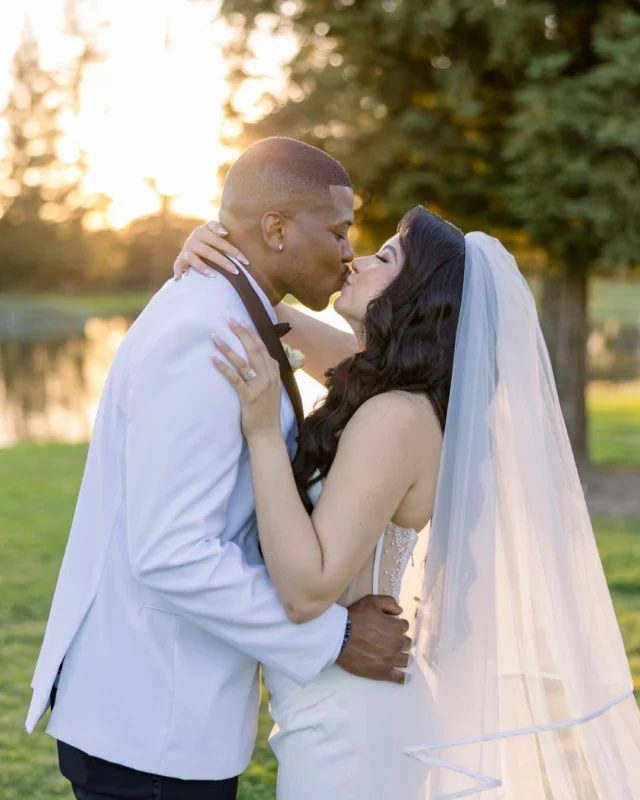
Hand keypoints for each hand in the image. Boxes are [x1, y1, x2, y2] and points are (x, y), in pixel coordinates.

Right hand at [173, 220, 248, 278]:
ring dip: (202, 267)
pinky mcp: (180, 259)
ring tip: (213, 275)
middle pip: (209, 251)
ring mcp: (186, 249)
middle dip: (223, 262)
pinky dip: (178, 271)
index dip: (231, 249)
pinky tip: (180, 279)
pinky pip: (178, 265)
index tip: (242, 258)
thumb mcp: (216, 231)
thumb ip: (220, 230)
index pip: (218, 240)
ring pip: (193, 258)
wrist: (194, 241)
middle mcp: (194, 239)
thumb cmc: (211, 238)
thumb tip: (225, 233)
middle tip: (236, 271)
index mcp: (204, 230)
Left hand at [212, 320, 281, 438]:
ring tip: (215, 337)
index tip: (241, 322)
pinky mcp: (248, 396)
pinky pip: (235, 378)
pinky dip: (224, 367)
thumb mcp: (273, 389)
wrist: (267, 432)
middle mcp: (269, 377)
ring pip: (243, 361)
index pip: (263, 348)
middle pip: (254, 350)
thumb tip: (260, 359)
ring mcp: (259, 386)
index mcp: (274, 373)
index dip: (252, 334)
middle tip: (229, 321)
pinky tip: (213, 359)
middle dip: (241, 333)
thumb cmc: (267, 411)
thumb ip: (268, 373)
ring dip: (227, 348)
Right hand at [337, 594, 411, 684]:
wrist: (339, 637)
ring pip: (405, 659)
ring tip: (392, 653)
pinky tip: (405, 677)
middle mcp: (396, 645)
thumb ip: (389, 602)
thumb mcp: (372, 601)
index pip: (404, 626)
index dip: (396, 624)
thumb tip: (400, 611)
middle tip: (388, 638)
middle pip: (406, 643)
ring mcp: (390, 660)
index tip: (388, 625)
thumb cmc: (355, 617)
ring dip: (401, 654)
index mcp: (396, 628)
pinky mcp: (382, 672)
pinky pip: (398, 678)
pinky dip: (403, 677)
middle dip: (399, 639)